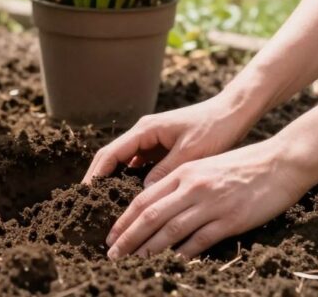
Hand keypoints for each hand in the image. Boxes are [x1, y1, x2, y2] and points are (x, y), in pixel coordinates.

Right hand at [82, 93, 260, 186]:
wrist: (232, 114)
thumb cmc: (214, 129)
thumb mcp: (190, 152)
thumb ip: (165, 171)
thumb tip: (143, 193)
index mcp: (145, 130)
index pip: (111, 153)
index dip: (96, 174)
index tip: (85, 193)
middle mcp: (143, 133)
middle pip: (112, 157)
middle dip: (98, 178)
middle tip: (87, 202)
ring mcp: (152, 140)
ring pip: (125, 162)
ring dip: (114, 180)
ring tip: (106, 203)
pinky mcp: (161, 147)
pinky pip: (140, 165)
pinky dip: (132, 179)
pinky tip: (132, 197)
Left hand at [104, 138, 309, 258]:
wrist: (280, 162)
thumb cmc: (243, 165)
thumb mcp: (205, 167)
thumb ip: (181, 183)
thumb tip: (158, 205)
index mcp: (184, 172)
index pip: (144, 199)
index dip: (125, 219)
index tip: (112, 236)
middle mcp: (192, 186)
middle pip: (150, 216)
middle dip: (128, 237)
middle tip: (112, 254)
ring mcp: (211, 203)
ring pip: (170, 230)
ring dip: (148, 249)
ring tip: (133, 262)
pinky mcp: (230, 219)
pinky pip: (199, 240)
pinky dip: (182, 254)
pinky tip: (170, 264)